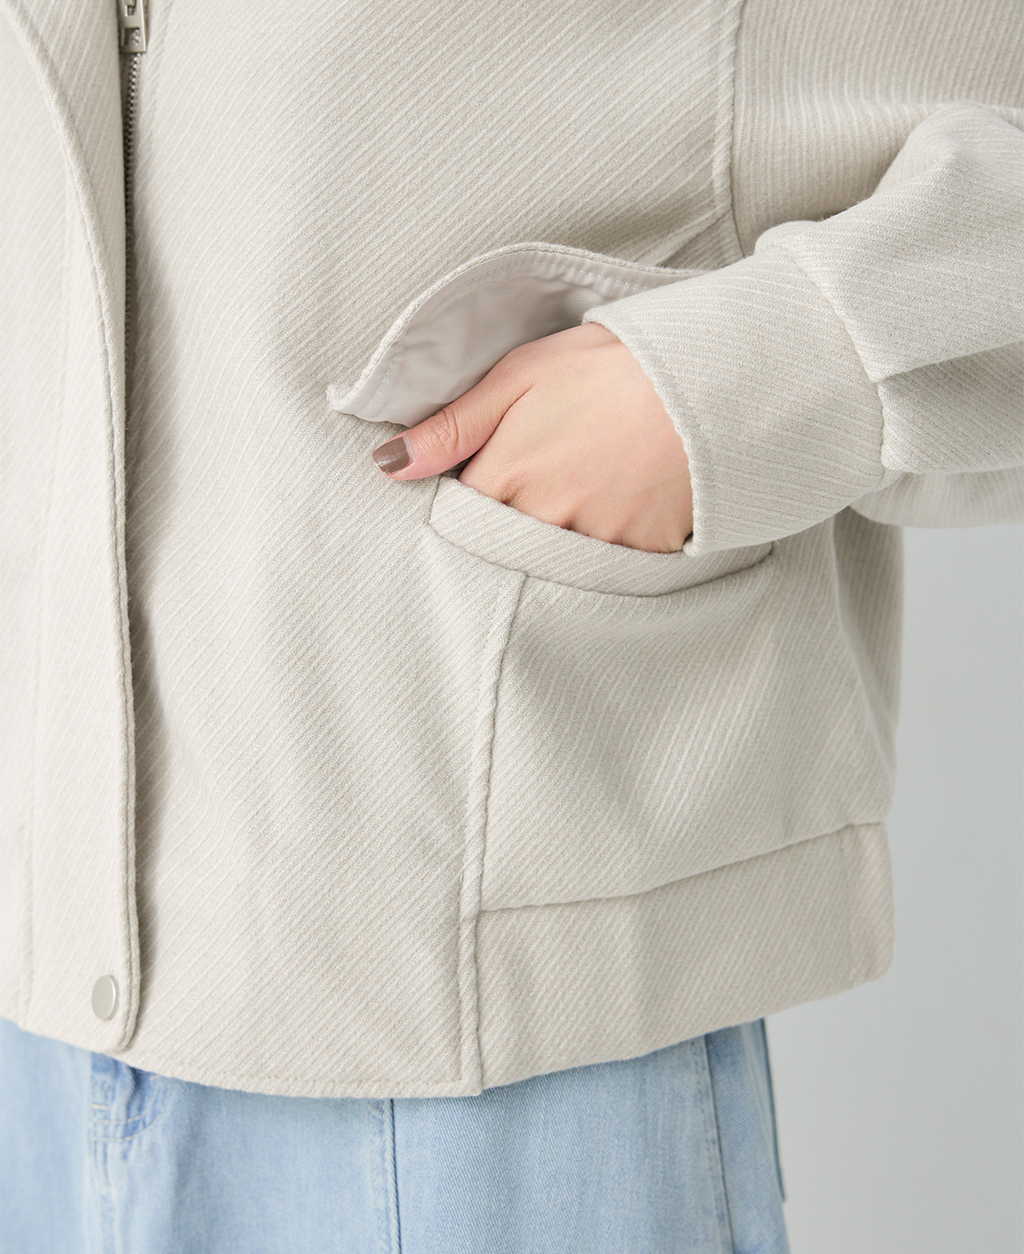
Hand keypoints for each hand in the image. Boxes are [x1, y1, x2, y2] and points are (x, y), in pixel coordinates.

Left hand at [370, 323, 692, 552]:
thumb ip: (452, 427)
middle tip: (549, 476)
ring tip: (589, 487)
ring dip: (559, 537)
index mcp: (504, 479)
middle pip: (503, 545)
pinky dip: (606, 546)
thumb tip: (388, 466)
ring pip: (552, 562)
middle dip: (514, 522)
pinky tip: (621, 505)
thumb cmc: (607, 367)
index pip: (460, 517)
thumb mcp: (519, 377)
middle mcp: (542, 522)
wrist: (705, 379)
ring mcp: (592, 545)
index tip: (493, 473)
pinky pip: (605, 570)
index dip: (472, 496)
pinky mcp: (638, 558)